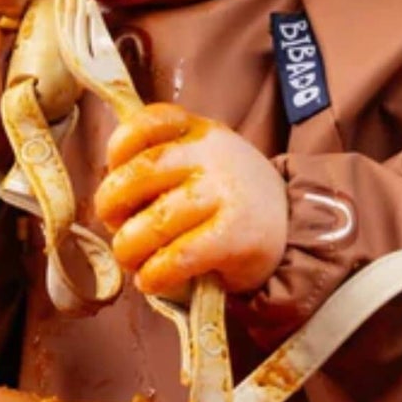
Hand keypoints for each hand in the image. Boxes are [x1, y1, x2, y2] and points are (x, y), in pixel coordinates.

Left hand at [94, 103, 287, 299]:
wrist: (294, 230)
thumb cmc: (228, 198)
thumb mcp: (204, 161)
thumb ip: (160, 163)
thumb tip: (107, 198)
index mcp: (199, 131)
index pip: (149, 122)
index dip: (119, 147)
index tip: (114, 170)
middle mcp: (212, 155)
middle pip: (141, 173)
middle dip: (111, 204)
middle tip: (115, 226)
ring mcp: (225, 194)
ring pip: (155, 220)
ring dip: (129, 247)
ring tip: (132, 259)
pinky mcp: (235, 237)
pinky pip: (179, 257)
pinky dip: (155, 273)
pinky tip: (152, 279)